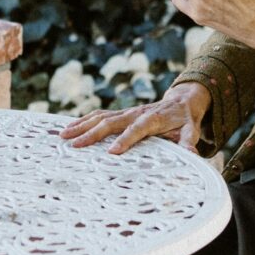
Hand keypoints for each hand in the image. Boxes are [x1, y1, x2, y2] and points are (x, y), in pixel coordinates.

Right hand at [63, 81, 208, 153]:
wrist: (182, 100)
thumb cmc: (185, 119)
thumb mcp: (191, 130)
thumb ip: (188, 141)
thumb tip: (191, 153)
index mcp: (153, 118)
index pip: (137, 129)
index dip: (125, 139)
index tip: (112, 153)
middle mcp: (136, 113)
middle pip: (111, 122)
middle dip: (92, 134)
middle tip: (75, 146)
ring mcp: (126, 111)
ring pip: (100, 116)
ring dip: (81, 125)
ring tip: (63, 135)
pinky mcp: (120, 113)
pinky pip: (98, 115)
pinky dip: (82, 120)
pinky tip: (68, 128)